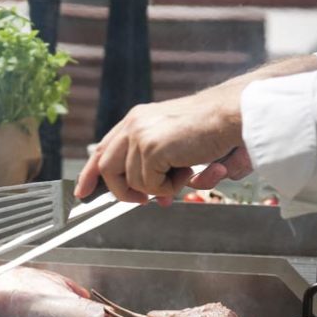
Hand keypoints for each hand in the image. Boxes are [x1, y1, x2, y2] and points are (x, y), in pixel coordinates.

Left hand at [75, 54, 316, 204]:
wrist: (233, 116)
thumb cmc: (213, 130)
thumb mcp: (175, 145)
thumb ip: (155, 165)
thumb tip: (149, 197)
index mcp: (137, 119)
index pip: (103, 149)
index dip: (91, 174)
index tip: (82, 193)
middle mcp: (134, 123)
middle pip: (107, 169)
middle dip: (123, 192)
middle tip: (145, 201)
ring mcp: (140, 135)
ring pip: (132, 182)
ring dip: (157, 188)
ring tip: (181, 173)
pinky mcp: (150, 148)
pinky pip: (149, 185)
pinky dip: (169, 187)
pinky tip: (187, 169)